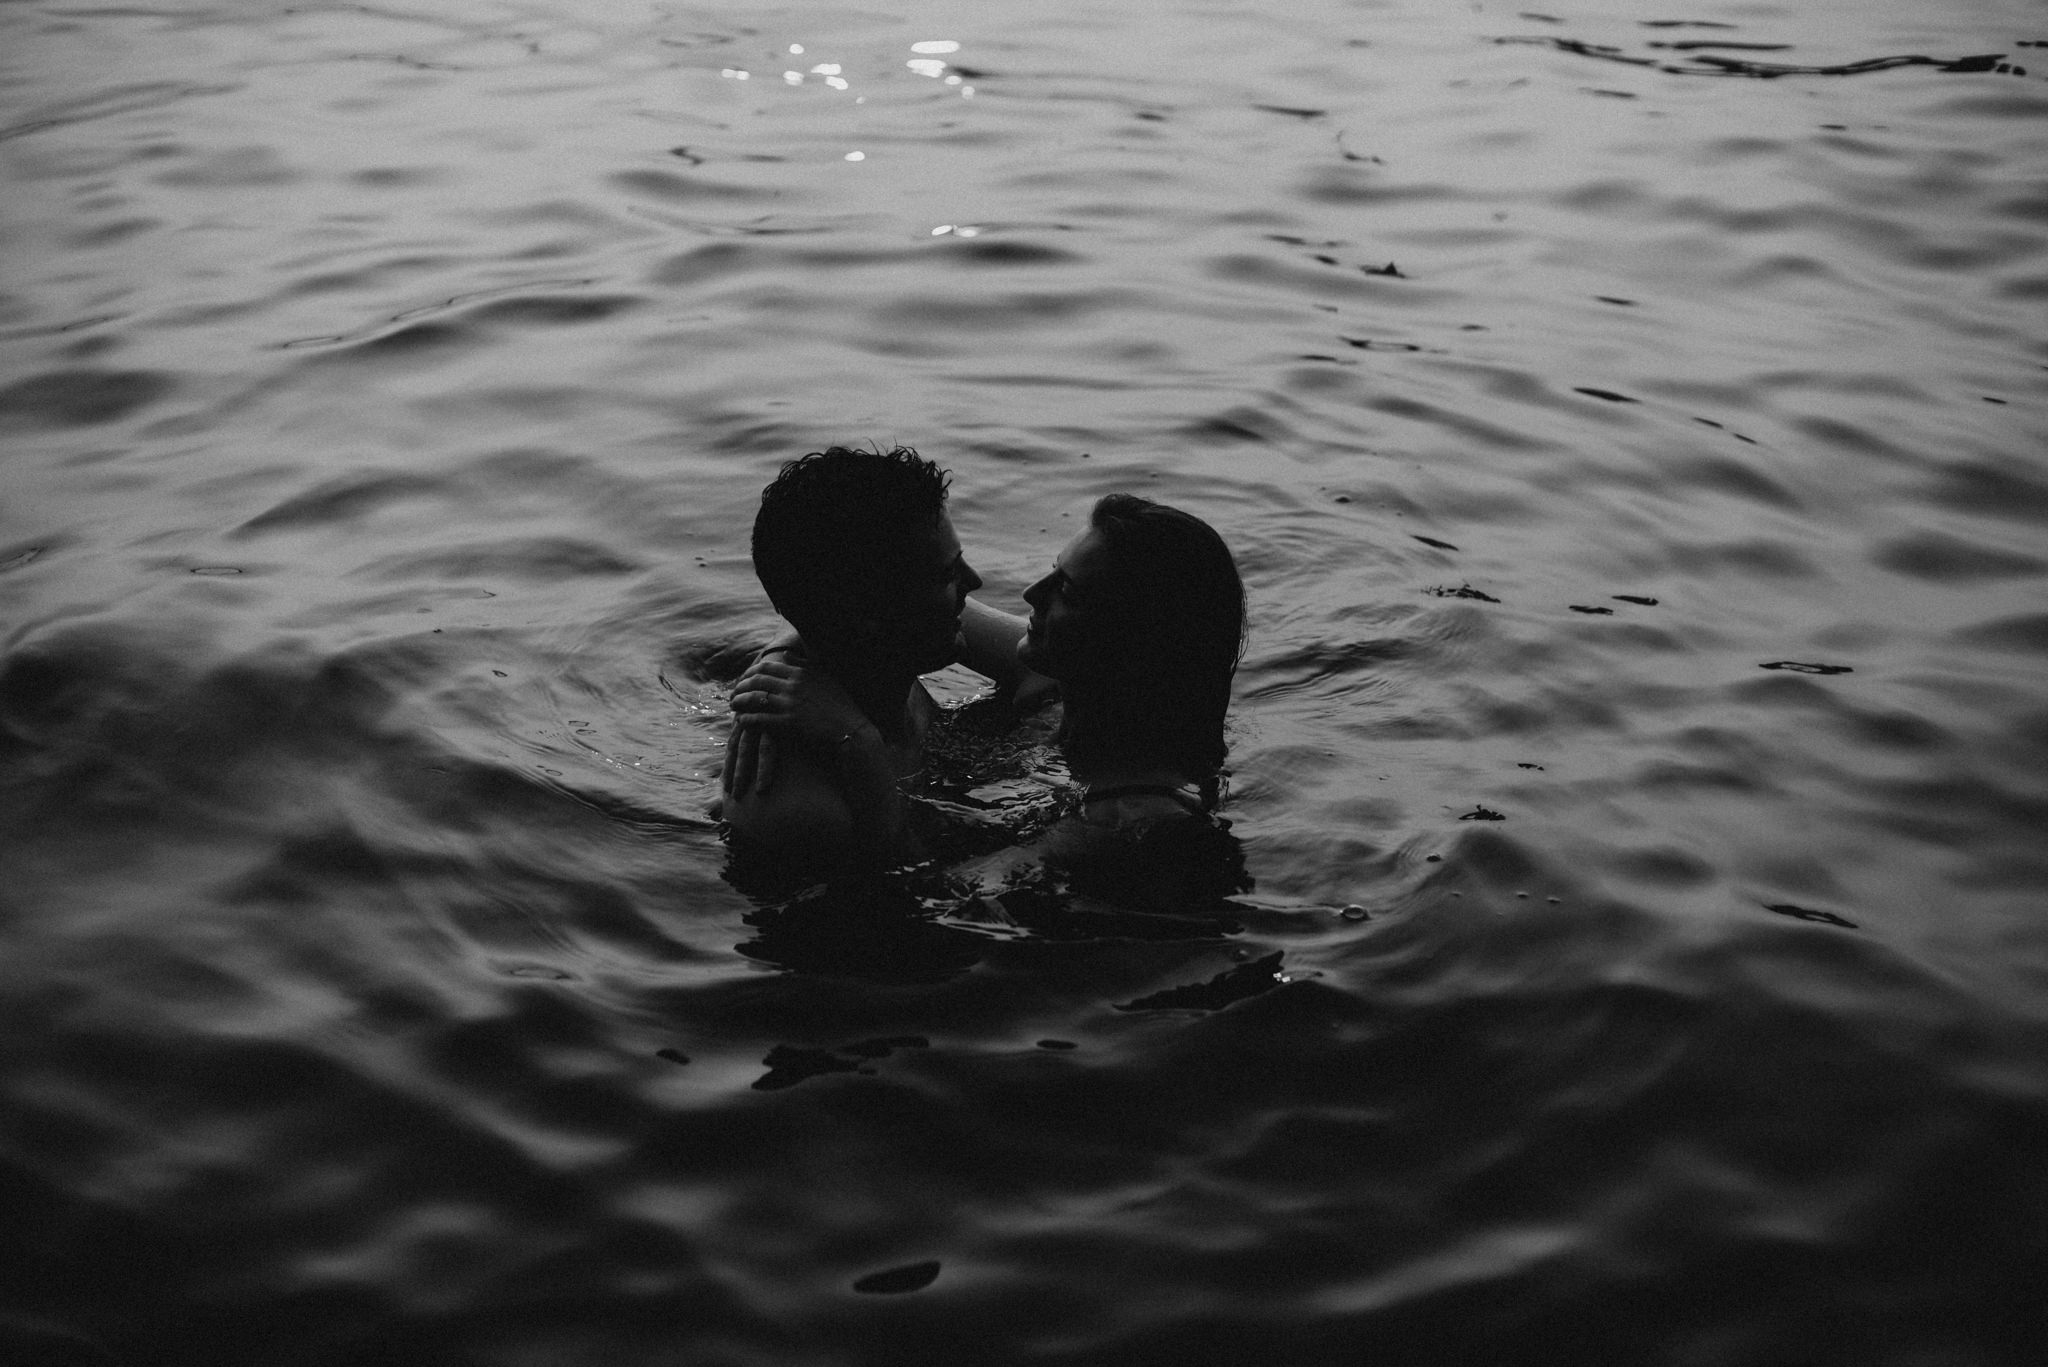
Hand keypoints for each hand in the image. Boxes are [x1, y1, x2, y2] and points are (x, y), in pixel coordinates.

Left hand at [723, 656, 870, 798]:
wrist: (850, 729)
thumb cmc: (840, 703)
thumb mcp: (825, 676)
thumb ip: (804, 664)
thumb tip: (785, 653)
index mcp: (801, 672)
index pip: (766, 666)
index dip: (750, 672)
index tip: (744, 679)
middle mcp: (793, 685)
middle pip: (756, 680)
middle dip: (740, 686)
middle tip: (734, 693)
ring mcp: (790, 704)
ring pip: (754, 698)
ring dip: (739, 701)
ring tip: (734, 706)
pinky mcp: (789, 723)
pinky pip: (760, 719)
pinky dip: (747, 719)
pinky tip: (742, 721)